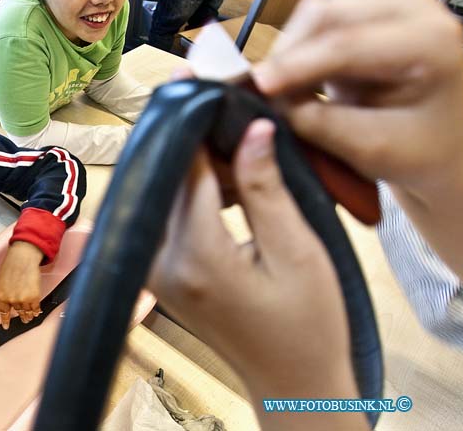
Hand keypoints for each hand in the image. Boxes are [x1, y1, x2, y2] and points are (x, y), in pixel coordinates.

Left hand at [0, 241, 43, 328]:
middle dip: (21, 316)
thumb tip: (9, 300)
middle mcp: (12, 300)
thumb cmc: (11, 265)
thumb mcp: (2, 280)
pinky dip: (36, 311)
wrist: (23, 257)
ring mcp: (23, 299)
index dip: (6, 320)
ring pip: (27, 311)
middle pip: (17, 311)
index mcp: (1, 296)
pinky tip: (37, 312)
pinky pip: (36, 308)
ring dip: (29, 316)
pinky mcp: (34, 297)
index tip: (6, 326)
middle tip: (24, 320)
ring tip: (30, 318)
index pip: (3, 312)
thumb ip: (5, 292)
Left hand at [148, 120, 361, 409]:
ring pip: (165, 189)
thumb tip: (251, 129)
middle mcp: (160, 260)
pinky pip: (168, 212)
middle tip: (228, 105)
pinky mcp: (161, 272)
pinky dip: (194, 188)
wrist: (292, 380)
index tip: (211, 83)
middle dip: (194, 136)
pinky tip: (226, 176)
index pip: (184, 166)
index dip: (198, 120)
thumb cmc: (308, 324)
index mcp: (195, 255)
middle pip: (166, 174)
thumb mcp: (297, 251)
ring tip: (236, 139)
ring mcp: (155, 269)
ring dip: (195, 162)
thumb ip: (265, 187)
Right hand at [253, 0, 462, 192]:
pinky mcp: (372, 9)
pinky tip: (290, 76)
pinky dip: (298, 48)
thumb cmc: (414, 154)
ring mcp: (394, 2)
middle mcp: (416, 8)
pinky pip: (320, 19)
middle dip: (288, 52)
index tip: (257, 86)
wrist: (437, 149)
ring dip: (290, 50)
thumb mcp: (368, 148)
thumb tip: (269, 100)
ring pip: (318, 13)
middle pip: (329, 14)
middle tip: (259, 89)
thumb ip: (318, 122)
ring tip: (275, 86)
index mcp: (431, 41)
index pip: (349, 44)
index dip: (296, 63)